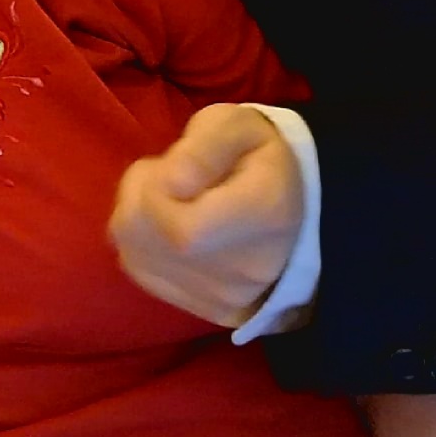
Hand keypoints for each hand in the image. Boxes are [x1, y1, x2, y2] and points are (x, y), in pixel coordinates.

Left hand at [109, 103, 302, 327]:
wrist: (298, 206)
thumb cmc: (258, 153)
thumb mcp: (236, 124)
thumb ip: (202, 147)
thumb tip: (170, 181)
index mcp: (265, 213)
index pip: (182, 230)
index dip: (154, 190)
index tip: (168, 165)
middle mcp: (249, 270)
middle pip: (150, 241)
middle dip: (138, 194)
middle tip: (167, 172)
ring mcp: (229, 299)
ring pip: (137, 256)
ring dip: (136, 217)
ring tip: (171, 197)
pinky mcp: (209, 312)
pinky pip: (143, 272)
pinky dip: (141, 243)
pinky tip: (168, 224)